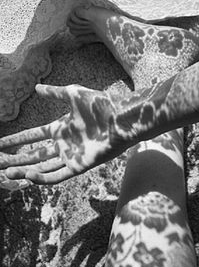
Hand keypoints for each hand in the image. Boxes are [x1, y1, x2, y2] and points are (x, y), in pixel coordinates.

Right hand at [0, 84, 126, 184]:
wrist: (120, 118)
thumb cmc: (99, 104)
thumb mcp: (72, 94)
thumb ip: (53, 93)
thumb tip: (35, 88)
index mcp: (59, 128)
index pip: (31, 136)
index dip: (15, 140)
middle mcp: (62, 144)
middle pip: (33, 154)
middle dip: (14, 159)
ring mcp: (70, 156)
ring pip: (42, 167)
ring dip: (23, 171)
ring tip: (6, 173)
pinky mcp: (79, 166)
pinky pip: (57, 175)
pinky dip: (42, 178)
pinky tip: (28, 176)